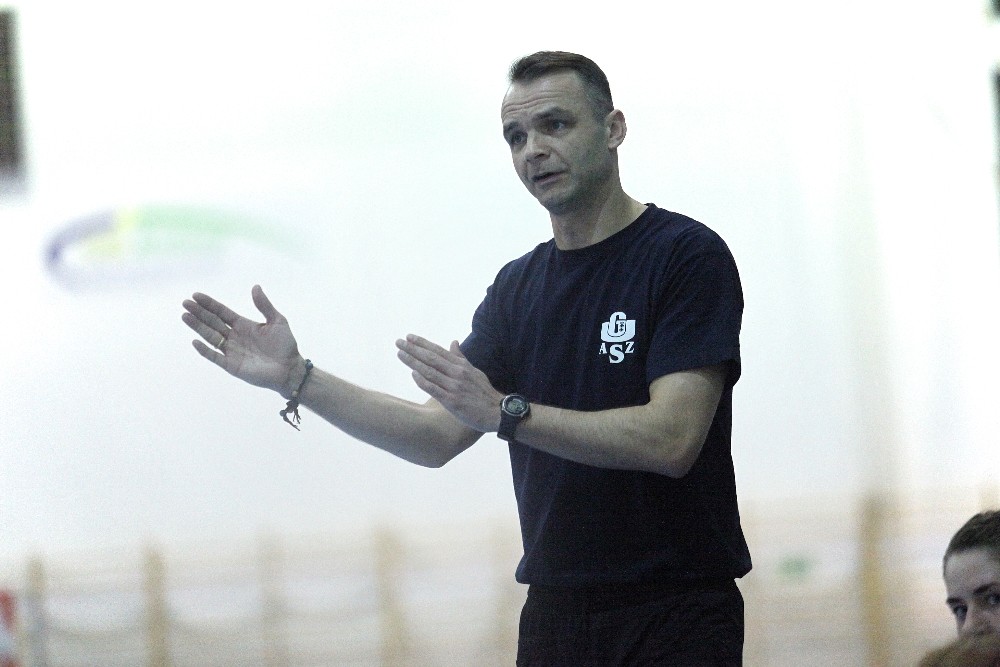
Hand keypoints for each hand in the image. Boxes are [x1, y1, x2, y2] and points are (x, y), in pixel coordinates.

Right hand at [182, 285, 303, 396]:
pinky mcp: (231, 365)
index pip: (221, 312)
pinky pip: (215, 357)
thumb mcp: (277, 321)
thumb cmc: (285, 345)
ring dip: (197, 327)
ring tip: (185, 316)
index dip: (209, 304)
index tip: (196, 295)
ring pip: (210, 336)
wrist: (290, 369)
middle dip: (199, 313)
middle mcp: (234, 336)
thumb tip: (255, 286)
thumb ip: (264, 305)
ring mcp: (231, 351)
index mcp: (243, 325)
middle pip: (212, 322)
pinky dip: (205, 350)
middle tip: (185, 303)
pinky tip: (195, 341)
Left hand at [395, 335, 502, 432]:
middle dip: (413, 349)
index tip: (409, 337)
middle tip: (398, 342)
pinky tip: (413, 374)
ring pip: (430, 371)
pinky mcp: (452, 401)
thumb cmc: (484, 392)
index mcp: (462, 365)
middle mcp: (457, 373)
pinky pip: (434, 388)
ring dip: (414, 362)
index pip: (438, 351)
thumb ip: (461, 358)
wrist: (496, 412)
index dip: (423, 343)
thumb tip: (453, 342)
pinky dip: (423, 381)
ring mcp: (454, 387)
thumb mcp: (474, 371)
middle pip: (431, 358)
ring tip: (401, 354)